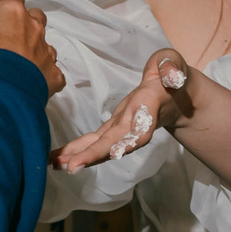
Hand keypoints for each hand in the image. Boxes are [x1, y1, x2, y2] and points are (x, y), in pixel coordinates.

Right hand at [0, 0, 60, 93]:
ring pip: (46, 44)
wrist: (5, 91)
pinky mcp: (53, 74)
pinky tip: (34, 84)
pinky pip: (53, 72)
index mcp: (11, 14)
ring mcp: (46, 51)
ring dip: (35, 49)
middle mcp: (33, 28)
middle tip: (10, 34)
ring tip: (20, 62)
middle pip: (36, 15)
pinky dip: (45, 76)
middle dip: (26, 22)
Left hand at [54, 48, 189, 171]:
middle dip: (92, 156)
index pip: (138, 132)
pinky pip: (93, 141)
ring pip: (100, 146)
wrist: (174, 95)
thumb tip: (172, 75)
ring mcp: (121, 129)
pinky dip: (76, 149)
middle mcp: (133, 126)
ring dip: (78, 156)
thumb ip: (171, 67)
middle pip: (113, 144)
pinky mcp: (112, 128)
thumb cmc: (172, 76)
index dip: (126, 143)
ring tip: (55, 164)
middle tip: (70, 167)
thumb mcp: (173, 64)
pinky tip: (56, 157)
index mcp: (148, 111)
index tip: (113, 153)